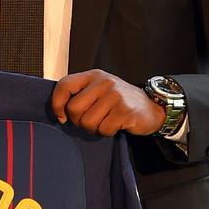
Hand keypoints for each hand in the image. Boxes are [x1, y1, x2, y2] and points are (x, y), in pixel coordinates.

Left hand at [51, 69, 165, 136]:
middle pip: (74, 108)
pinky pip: (104, 129)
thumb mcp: (98, 89)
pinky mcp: (125, 112)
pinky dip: (106, 132)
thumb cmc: (118, 101)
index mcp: (93, 76)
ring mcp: (116, 96)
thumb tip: (58, 111)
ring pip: (87, 122)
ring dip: (93, 128)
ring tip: (103, 122)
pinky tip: (114, 125)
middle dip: (77, 121)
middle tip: (88, 121)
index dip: (57, 103)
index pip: (64, 85)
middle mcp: (104, 82)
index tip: (61, 116)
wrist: (152, 107)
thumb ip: (80, 93)